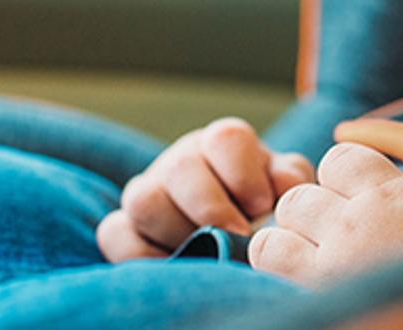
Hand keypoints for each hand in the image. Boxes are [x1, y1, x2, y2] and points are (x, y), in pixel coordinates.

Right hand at [97, 117, 313, 261]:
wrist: (234, 222)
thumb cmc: (263, 198)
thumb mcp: (283, 183)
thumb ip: (288, 179)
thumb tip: (282, 188)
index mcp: (223, 143)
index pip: (226, 139)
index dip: (244, 174)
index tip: (262, 204)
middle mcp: (182, 160)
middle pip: (180, 167)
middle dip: (211, 207)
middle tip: (237, 235)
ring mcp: (150, 189)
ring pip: (143, 199)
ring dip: (177, 230)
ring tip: (206, 249)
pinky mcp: (125, 223)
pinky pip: (114, 232)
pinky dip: (141, 254)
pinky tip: (176, 263)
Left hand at [249, 143, 402, 285]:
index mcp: (396, 195)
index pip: (339, 159)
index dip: (342, 179)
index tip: (356, 203)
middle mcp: (357, 220)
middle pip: (300, 194)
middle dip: (310, 214)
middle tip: (331, 240)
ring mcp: (331, 258)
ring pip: (277, 225)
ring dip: (288, 240)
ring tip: (310, 262)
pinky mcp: (314, 291)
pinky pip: (268, 260)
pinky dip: (275, 265)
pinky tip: (298, 280)